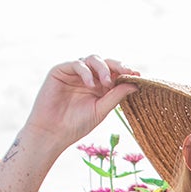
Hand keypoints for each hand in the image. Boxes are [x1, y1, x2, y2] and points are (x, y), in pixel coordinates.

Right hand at [26, 55, 143, 145]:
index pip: (114, 73)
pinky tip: (90, 84)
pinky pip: (76, 64)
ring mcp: (74, 72)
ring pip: (92, 59)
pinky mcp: (60, 70)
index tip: (138, 75)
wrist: (53, 132)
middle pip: (105, 62)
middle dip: (117, 65)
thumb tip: (135, 84)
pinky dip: (86, 72)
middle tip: (126, 72)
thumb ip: (116, 96)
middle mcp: (88, 77)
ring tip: (107, 82)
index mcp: (99, 86)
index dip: (125, 72)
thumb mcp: (101, 110)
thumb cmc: (76, 125)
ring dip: (102, 68)